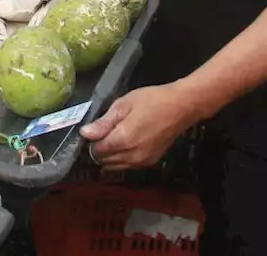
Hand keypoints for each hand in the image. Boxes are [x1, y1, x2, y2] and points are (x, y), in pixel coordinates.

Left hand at [80, 81, 201, 170]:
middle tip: (102, 133)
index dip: (91, 141)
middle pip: (105, 161)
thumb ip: (104, 122)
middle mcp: (132, 156)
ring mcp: (142, 162)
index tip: (91, 131)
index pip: (97, 151)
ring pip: (115, 166)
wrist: (181, 107)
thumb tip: (85, 134)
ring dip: (109, 157)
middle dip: (99, 150)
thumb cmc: (151, 100)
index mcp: (123, 140)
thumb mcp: (123, 105)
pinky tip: (124, 145)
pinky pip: (128, 166)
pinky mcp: (150, 162)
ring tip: (112, 138)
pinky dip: (121, 159)